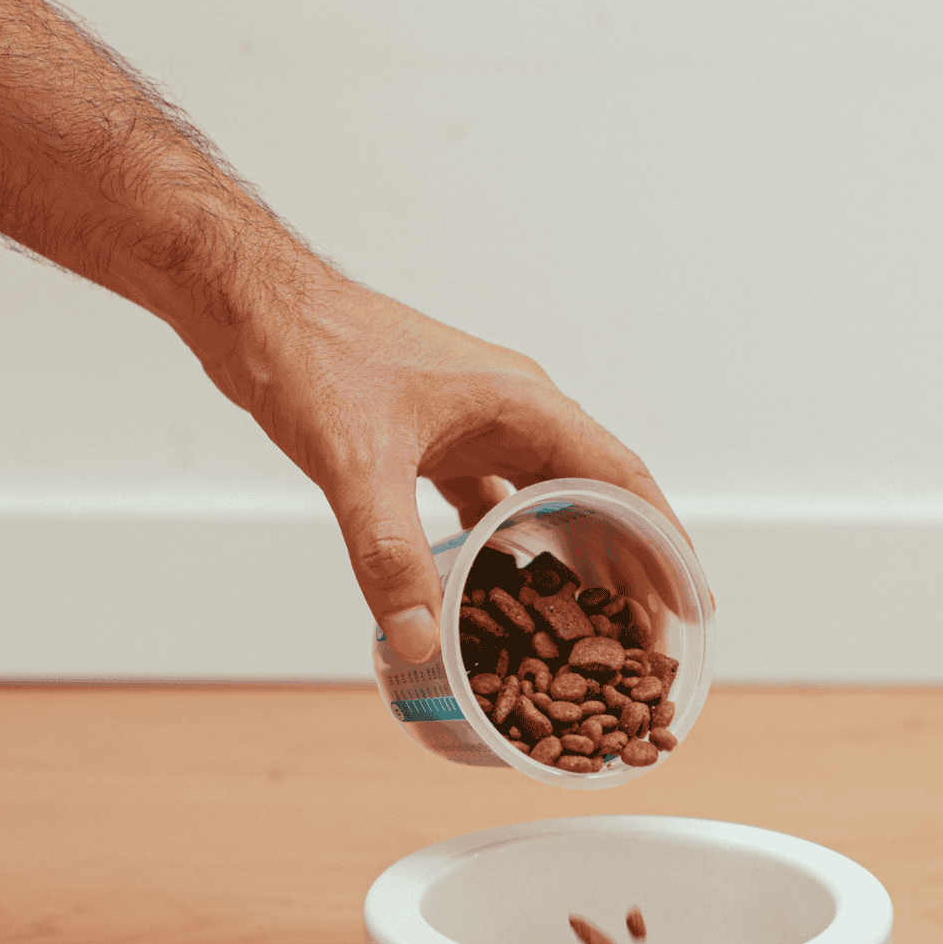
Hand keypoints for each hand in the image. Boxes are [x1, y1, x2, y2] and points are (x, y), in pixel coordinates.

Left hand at [188, 263, 692, 663]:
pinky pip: (489, 496)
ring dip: (568, 555)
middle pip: (594, 494)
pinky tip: (496, 584)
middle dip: (625, 564)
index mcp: (522, 404)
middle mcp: (512, 410)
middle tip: (647, 635)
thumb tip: (419, 642)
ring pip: (542, 497)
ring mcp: (473, 420)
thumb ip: (388, 556)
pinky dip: (504, 542)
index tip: (693, 601)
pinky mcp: (433, 434)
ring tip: (588, 621)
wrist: (249, 301)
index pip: (621, 479)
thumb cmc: (309, 352)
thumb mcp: (355, 462)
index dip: (665, 543)